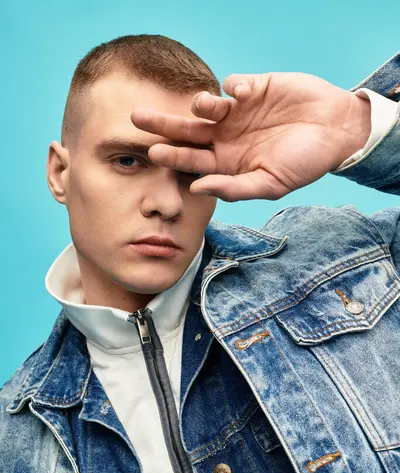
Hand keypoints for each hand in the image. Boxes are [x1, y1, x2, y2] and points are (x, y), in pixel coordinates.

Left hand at [130, 72, 370, 200]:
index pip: (193, 160)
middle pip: (188, 132)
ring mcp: (239, 112)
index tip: (152, 152)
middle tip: (137, 117)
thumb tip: (197, 187)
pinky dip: (234, 87)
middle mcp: (228, 137)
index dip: (172, 155)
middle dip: (164, 125)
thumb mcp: (270, 184)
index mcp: (228, 162)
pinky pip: (236, 85)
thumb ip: (234, 188)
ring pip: (207, 106)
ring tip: (202, 107)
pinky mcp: (255, 87)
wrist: (337, 132)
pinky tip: (243, 94)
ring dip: (200, 105)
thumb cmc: (305, 163)